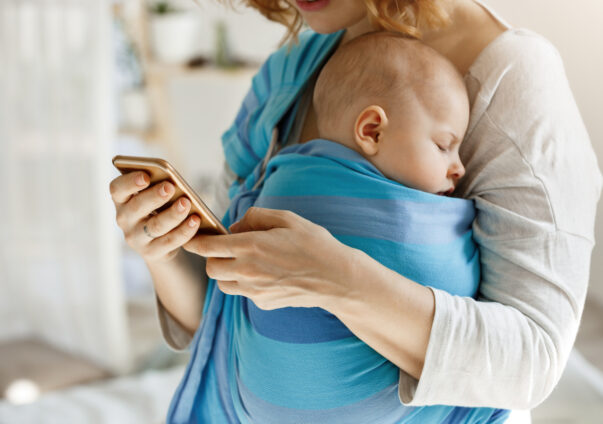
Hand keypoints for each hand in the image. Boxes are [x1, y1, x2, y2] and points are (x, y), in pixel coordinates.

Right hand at [109, 171, 200, 262]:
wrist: (160, 242)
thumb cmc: (158, 208)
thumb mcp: (153, 196)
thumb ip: (158, 186)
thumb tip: (173, 182)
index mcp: (122, 200)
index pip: (117, 189)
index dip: (130, 182)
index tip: (145, 176)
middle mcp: (125, 219)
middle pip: (137, 207)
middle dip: (154, 196)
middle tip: (170, 187)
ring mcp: (137, 238)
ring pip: (155, 226)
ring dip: (172, 214)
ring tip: (186, 203)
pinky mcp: (152, 252)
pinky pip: (169, 241)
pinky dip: (184, 231)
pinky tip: (195, 220)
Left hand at [182, 207, 358, 310]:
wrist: (337, 279)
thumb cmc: (315, 244)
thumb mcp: (288, 219)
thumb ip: (255, 217)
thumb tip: (235, 226)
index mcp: (251, 246)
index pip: (208, 247)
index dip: (195, 242)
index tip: (192, 238)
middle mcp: (248, 271)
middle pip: (210, 268)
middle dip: (212, 258)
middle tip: (226, 249)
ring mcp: (255, 291)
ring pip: (223, 284)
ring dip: (226, 272)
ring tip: (245, 262)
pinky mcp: (263, 303)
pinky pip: (243, 293)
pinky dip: (245, 284)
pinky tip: (266, 275)